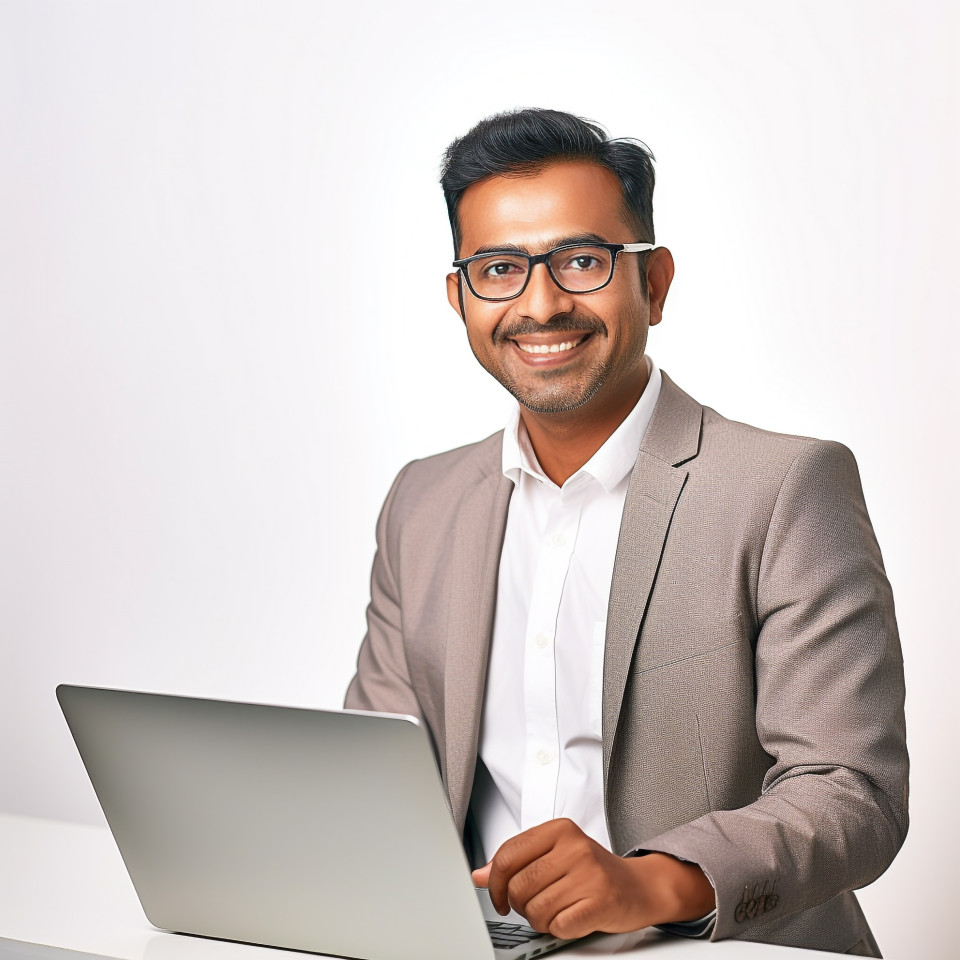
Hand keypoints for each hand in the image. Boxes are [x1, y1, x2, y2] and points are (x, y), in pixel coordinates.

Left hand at [471, 818, 713, 939]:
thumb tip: (479, 875)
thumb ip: (517, 861)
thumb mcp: (554, 854)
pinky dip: (557, 928)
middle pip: (519, 885)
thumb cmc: (593, 870)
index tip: (498, 895)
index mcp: (559, 829)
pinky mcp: (598, 902)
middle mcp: (574, 847)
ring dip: (539, 918)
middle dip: (519, 904)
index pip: (508, 855)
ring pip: (535, 909)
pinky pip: (556, 926)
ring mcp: (588, 874)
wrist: (638, 887)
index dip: (495, 882)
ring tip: (554, 910)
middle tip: (532, 904)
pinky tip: (569, 918)